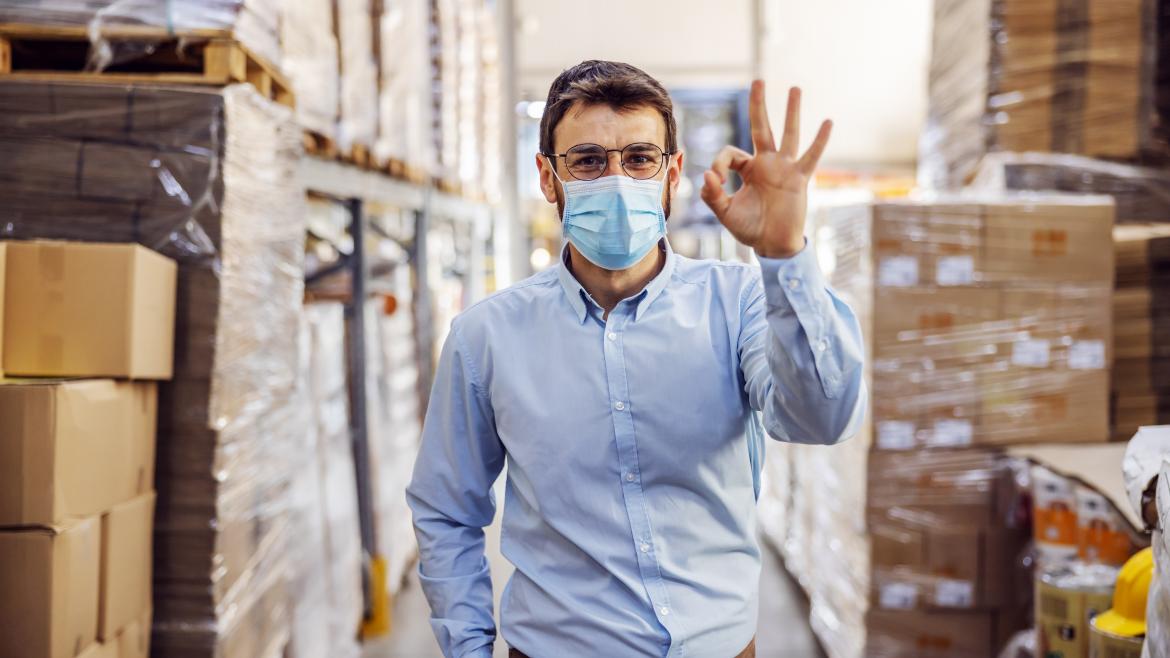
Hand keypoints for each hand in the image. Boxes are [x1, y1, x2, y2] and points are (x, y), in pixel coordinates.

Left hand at [700, 80, 831, 258]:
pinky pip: (811, 157)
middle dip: (758, 105)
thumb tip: (706, 177)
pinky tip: (827, 122)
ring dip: (791, 112)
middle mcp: (767, 164)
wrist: (773, 245)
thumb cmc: (750, 229)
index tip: (715, 180)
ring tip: (795, 88)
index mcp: (748, 170)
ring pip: (788, 134)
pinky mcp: (799, 179)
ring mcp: (784, 169)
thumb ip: (713, 196)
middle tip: (758, 80)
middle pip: (762, 127)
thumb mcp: (725, 213)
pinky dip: (819, 141)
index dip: (718, 164)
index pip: (730, 154)